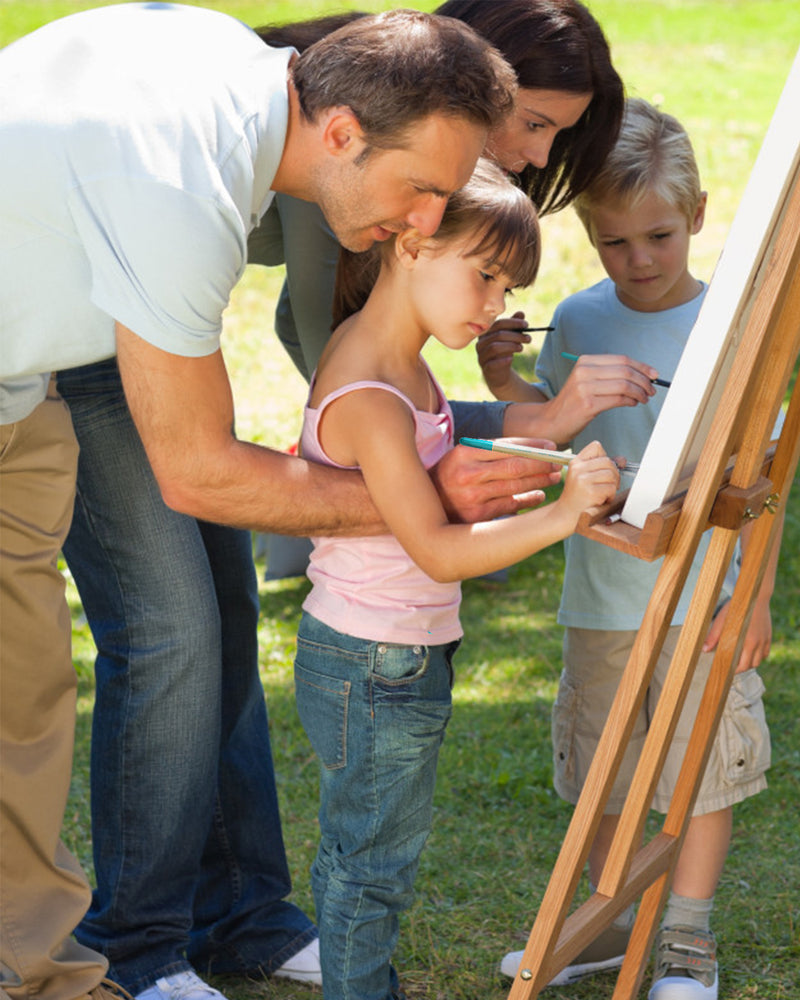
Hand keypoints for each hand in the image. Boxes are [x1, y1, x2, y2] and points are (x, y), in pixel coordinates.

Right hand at [430, 441, 561, 522]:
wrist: (426, 505)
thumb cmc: (451, 476)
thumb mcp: (463, 458)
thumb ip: (490, 453)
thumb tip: (529, 450)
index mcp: (464, 453)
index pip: (506, 445)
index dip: (532, 445)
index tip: (551, 446)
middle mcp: (467, 474)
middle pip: (515, 466)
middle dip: (541, 464)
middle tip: (558, 462)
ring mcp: (472, 496)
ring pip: (515, 487)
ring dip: (539, 481)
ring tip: (553, 478)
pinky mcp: (477, 515)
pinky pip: (510, 506)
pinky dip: (528, 500)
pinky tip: (539, 496)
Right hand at [475, 312, 535, 401]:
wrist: (499, 373)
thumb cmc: (504, 352)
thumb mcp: (510, 338)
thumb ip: (514, 326)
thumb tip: (521, 313)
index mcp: (486, 333)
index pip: (498, 323)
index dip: (513, 323)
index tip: (526, 324)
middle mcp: (481, 343)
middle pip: (498, 335)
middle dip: (515, 335)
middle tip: (528, 338)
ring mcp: (482, 356)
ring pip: (494, 348)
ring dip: (511, 346)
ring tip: (521, 348)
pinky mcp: (485, 368)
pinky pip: (492, 363)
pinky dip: (502, 360)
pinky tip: (511, 359)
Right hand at [559, 352, 657, 422]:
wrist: (552, 421)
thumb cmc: (574, 402)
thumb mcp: (587, 381)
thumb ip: (610, 374)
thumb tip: (643, 374)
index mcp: (585, 361)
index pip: (621, 359)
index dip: (642, 367)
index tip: (654, 375)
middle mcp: (584, 371)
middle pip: (625, 371)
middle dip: (644, 381)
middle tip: (652, 390)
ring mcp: (584, 388)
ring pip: (624, 385)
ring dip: (640, 393)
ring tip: (644, 398)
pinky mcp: (588, 405)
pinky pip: (618, 400)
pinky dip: (630, 401)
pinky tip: (633, 403)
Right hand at [559, 440, 619, 516]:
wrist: (565, 516)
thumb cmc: (577, 497)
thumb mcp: (585, 477)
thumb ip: (603, 466)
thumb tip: (622, 460)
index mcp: (575, 462)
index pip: (597, 447)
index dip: (603, 458)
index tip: (600, 470)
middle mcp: (578, 469)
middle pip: (608, 462)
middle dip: (612, 475)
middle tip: (606, 485)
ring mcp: (583, 480)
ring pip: (611, 475)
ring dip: (612, 487)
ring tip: (602, 494)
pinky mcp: (590, 492)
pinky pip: (611, 488)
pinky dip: (610, 496)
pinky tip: (600, 500)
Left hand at [703, 597, 772, 671]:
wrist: (756, 596)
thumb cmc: (737, 607)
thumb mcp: (722, 620)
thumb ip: (714, 636)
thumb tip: (705, 650)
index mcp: (747, 641)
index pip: (743, 665)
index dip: (735, 670)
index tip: (727, 670)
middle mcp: (758, 643)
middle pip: (752, 665)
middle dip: (741, 668)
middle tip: (732, 666)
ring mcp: (765, 640)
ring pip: (759, 660)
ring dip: (750, 662)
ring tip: (740, 659)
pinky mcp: (769, 636)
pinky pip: (765, 653)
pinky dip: (758, 656)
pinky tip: (750, 652)